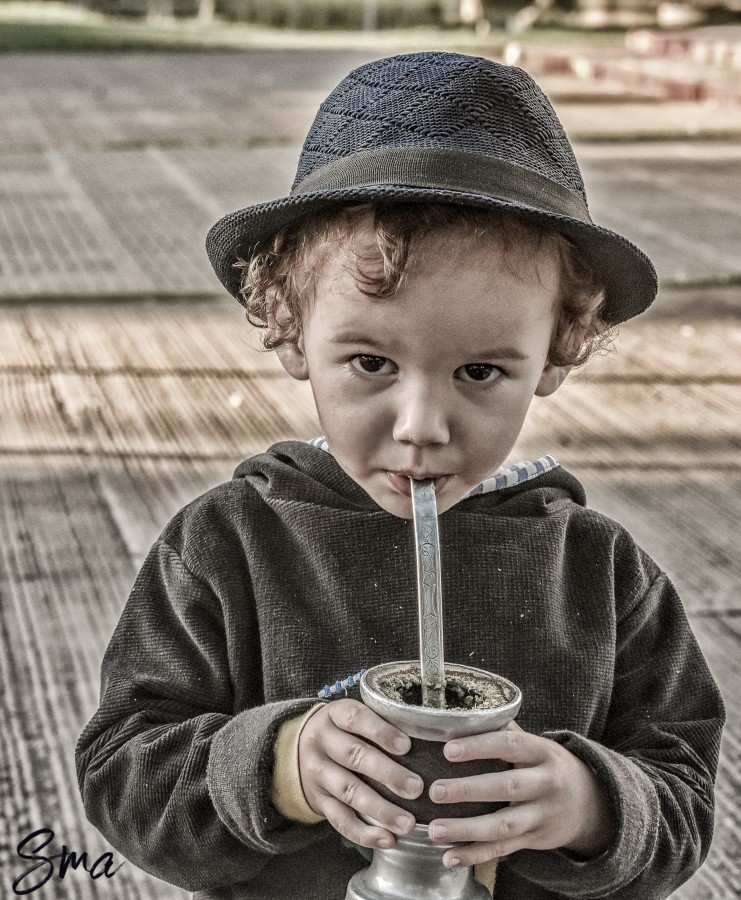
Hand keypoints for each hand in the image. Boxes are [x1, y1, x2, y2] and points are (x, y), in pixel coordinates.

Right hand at [298, 699, 423, 849]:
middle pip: (354, 756)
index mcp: (333, 716)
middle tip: (416, 788)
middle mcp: (322, 743)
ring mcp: (318, 774)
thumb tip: (425, 735)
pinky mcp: (319, 801)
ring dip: (380, 809)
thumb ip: (377, 722)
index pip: (356, 719)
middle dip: (387, 774)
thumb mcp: (348, 716)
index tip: (406, 746)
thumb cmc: (339, 731)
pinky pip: (340, 820)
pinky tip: (387, 839)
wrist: (294, 751)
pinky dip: (364, 833)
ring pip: (348, 792)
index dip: (381, 732)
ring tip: (407, 822)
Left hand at [427, 721, 613, 867]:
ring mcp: (541, 815)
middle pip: (506, 787)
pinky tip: (450, 857)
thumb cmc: (549, 765)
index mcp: (542, 752)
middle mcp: (545, 784)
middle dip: (468, 790)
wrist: (591, 803)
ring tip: (435, 830)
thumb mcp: (536, 744)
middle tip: (435, 791)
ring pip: (503, 825)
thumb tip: (462, 716)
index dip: (479, 746)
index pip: (509, 744)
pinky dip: (475, 855)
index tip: (448, 750)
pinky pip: (503, 849)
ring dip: (466, 829)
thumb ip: (505, 731)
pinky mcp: (535, 840)